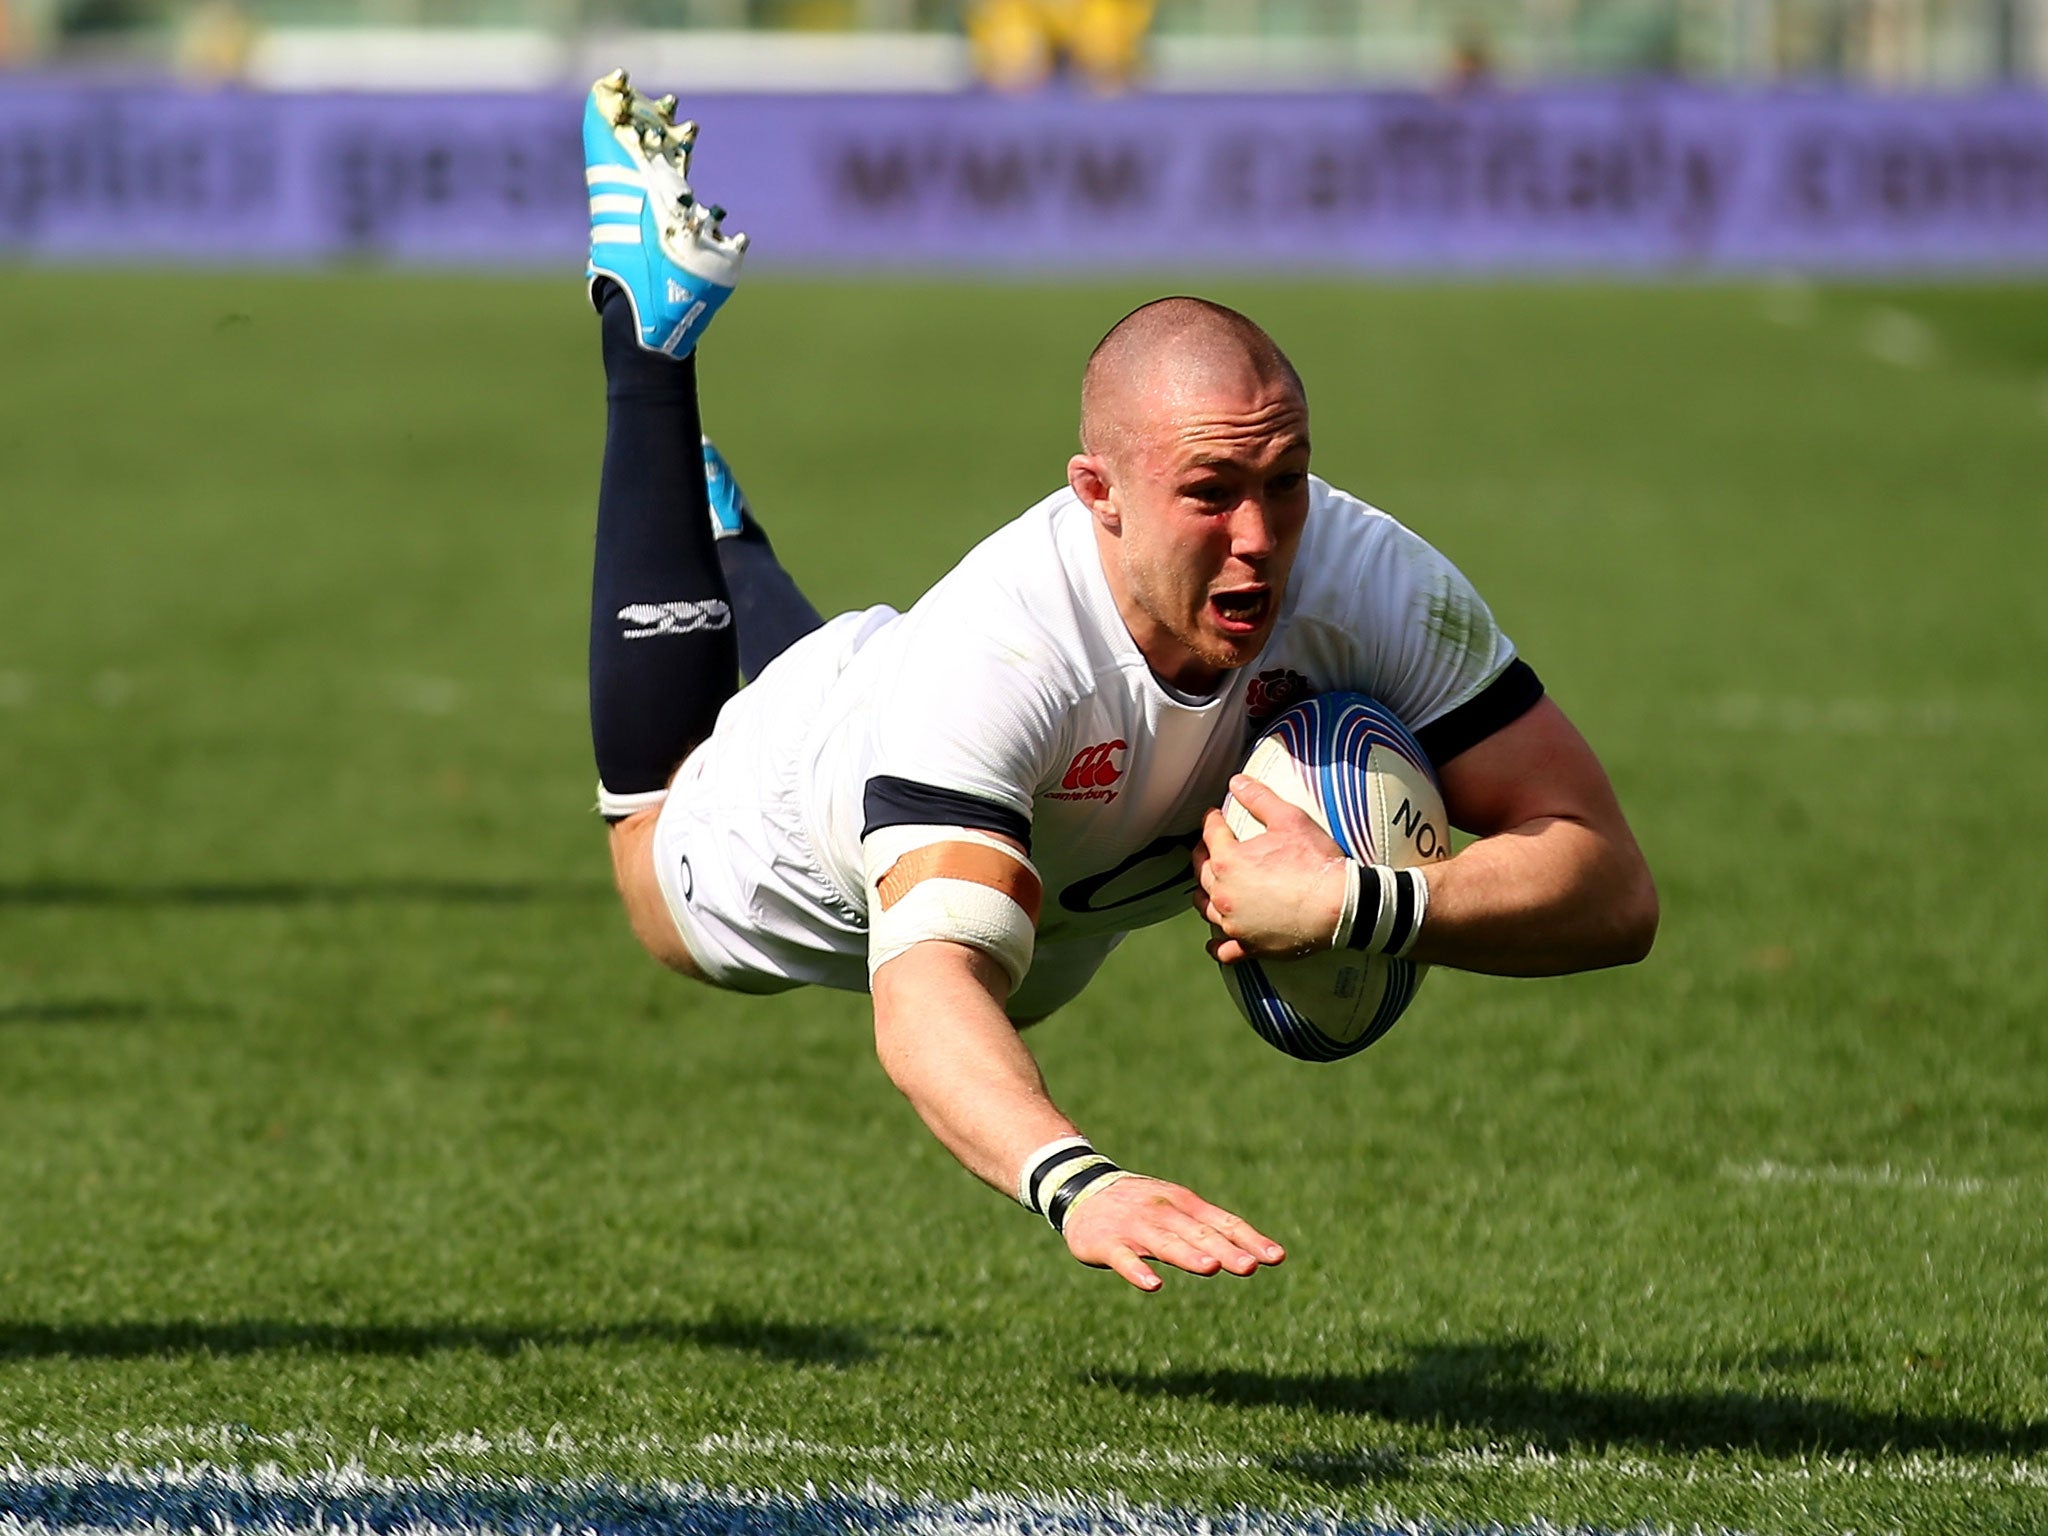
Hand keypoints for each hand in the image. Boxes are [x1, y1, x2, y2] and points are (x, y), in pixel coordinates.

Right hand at [1060, 1174, 1284, 1290]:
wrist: (1081, 1187)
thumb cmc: (1141, 1205)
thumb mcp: (1177, 1209)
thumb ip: (1209, 1231)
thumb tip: (1253, 1255)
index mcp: (1185, 1204)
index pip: (1223, 1222)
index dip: (1249, 1239)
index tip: (1276, 1257)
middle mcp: (1163, 1212)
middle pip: (1199, 1234)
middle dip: (1225, 1250)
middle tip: (1250, 1267)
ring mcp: (1134, 1227)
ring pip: (1165, 1243)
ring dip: (1188, 1255)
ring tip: (1211, 1268)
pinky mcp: (1106, 1242)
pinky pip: (1124, 1258)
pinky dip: (1138, 1270)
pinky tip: (1154, 1285)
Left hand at [1191, 775, 1348, 963]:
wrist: (1342, 906)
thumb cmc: (1316, 862)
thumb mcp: (1290, 819)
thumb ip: (1259, 798)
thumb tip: (1236, 781)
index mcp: (1228, 860)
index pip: (1211, 833)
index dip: (1213, 819)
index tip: (1216, 815)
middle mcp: (1223, 893)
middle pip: (1200, 870)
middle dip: (1203, 853)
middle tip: (1211, 845)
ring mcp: (1234, 923)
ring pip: (1205, 907)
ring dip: (1205, 893)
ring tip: (1211, 886)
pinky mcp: (1248, 945)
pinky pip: (1223, 949)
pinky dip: (1216, 943)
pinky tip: (1215, 940)